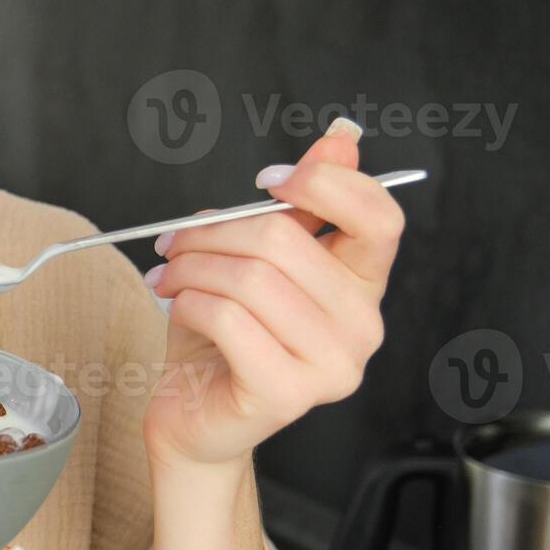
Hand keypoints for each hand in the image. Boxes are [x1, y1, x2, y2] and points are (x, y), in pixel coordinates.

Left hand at [141, 121, 404, 467]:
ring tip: (170, 275)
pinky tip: (179, 308)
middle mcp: (362, 328)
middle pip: (286, 241)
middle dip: (214, 231)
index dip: (324, 183)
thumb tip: (343, 136)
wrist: (194, 413)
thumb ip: (301, 203)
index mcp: (363, 286)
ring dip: (192, 266)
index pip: (379, 218)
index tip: (269, 179)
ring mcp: (331, 366)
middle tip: (175, 239)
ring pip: (250, 278)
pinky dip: (189, 303)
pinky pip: (228, 319)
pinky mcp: (287, 393)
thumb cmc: (224, 334)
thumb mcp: (259, 256)